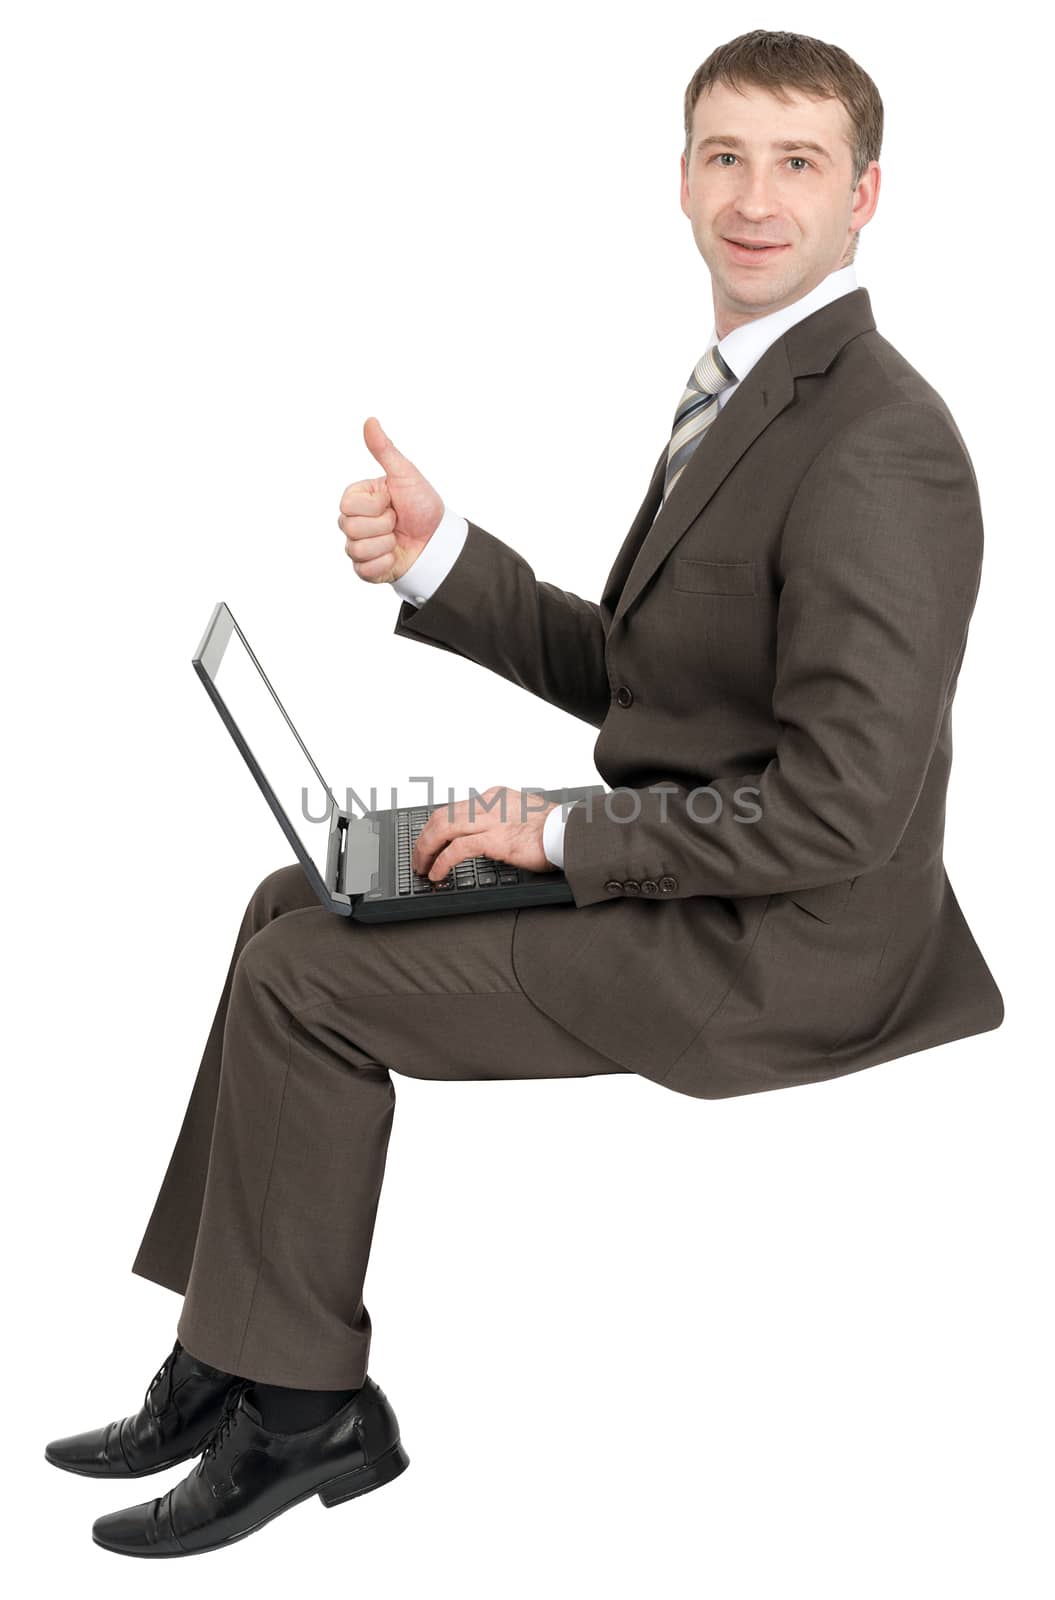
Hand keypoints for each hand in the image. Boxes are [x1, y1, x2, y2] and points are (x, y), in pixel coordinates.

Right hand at [338, 417, 443, 583]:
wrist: (438, 541)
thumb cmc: (422, 505)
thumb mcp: (405, 475)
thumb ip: (384, 450)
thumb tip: (370, 420)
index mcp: (357, 499)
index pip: (347, 506)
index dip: (374, 506)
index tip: (391, 502)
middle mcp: (353, 522)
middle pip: (350, 528)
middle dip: (383, 525)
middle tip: (397, 521)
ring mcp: (357, 546)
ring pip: (358, 550)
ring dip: (387, 544)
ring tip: (397, 537)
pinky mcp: (365, 569)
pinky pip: (365, 570)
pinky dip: (386, 563)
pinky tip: (395, 555)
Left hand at [412, 787, 559, 882]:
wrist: (571, 833)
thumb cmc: (554, 828)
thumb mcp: (522, 815)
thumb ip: (502, 820)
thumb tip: (486, 836)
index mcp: (495, 797)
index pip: (454, 808)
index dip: (435, 827)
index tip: (428, 841)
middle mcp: (489, 804)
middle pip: (441, 816)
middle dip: (424, 838)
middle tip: (418, 857)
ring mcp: (491, 820)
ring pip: (443, 829)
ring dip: (426, 850)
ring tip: (422, 867)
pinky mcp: (495, 839)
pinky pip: (457, 849)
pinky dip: (442, 862)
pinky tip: (438, 873)